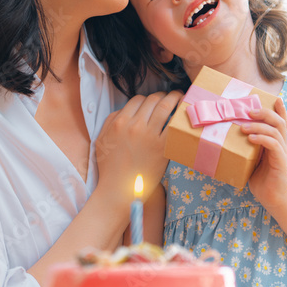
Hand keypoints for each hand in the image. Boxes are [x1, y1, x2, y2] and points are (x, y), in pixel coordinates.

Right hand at [94, 90, 183, 204]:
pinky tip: (184, 114)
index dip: (147, 98)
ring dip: (175, 98)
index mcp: (119, 122)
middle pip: (152, 100)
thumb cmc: (109, 168)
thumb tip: (124, 109)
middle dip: (163, 95)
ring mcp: (149, 136)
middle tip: (171, 96)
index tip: (154, 101)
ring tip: (181, 98)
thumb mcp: (102, 140)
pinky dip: (180, 116)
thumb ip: (110, 121)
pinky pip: (174, 125)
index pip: (137, 99)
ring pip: (165, 106)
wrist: (118, 191)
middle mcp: (134, 126)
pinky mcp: (162, 147)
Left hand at [241, 97, 286, 212]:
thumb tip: (233, 138)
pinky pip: (274, 146)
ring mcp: (282, 154)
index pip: (281, 123)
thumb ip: (249, 149)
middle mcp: (281, 146)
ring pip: (275, 132)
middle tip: (249, 112)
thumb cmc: (262, 181)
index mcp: (276, 144)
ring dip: (259, 126)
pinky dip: (262, 139)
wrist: (273, 200)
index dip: (280, 110)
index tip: (276, 98)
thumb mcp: (252, 161)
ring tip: (244, 127)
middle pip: (279, 122)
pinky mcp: (281, 163)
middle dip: (265, 113)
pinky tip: (251, 138)